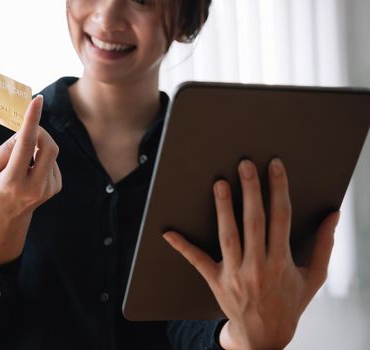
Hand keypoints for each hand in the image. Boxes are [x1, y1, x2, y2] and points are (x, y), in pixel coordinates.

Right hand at [0, 95, 61, 266]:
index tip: (36, 101)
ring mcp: (48, 189)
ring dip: (37, 147)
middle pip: (49, 147)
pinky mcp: (56, 187)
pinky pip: (52, 161)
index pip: (25, 146)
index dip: (31, 121)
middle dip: (40, 131)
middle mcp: (34, 187)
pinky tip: (30, 170)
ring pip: (50, 152)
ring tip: (21, 161)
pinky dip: (41, 157)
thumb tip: (26, 134)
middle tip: (27, 129)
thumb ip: (5, 149)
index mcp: (12, 182)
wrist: (6, 219)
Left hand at [163, 159, 339, 348]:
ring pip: (228, 236)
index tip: (274, 166)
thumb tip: (333, 215)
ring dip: (223, 209)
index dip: (278, 189)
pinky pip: (197, 261)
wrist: (265, 336)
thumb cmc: (289, 303)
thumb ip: (325, 245)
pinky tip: (169, 232)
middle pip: (254, 222)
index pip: (281, 217)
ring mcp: (235, 274)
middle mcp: (258, 266)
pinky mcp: (216, 281)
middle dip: (251, 191)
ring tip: (219, 183)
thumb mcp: (314, 277)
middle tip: (244, 164)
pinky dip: (183, 246)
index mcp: (282, 262)